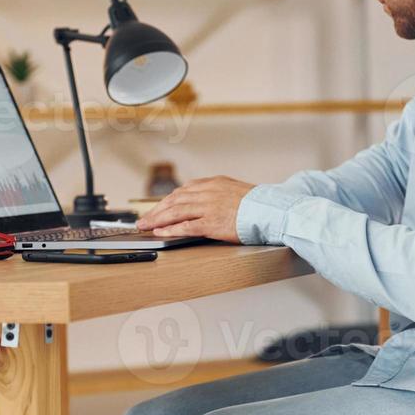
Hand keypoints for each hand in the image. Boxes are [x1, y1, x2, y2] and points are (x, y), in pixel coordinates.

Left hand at [136, 176, 255, 242]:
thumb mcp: (236, 190)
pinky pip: (185, 226)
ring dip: (157, 219)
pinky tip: (160, 232)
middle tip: (143, 219)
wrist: (271, 210)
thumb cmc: (258, 204)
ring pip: (175, 211)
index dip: (167, 200)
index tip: (158, 207)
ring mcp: (209, 207)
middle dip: (156, 210)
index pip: (183, 190)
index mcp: (214, 182)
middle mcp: (208, 192)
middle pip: (174, 199)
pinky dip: (170, 229)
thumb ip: (219, 193)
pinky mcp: (212, 223)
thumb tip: (206, 201)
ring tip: (145, 226)